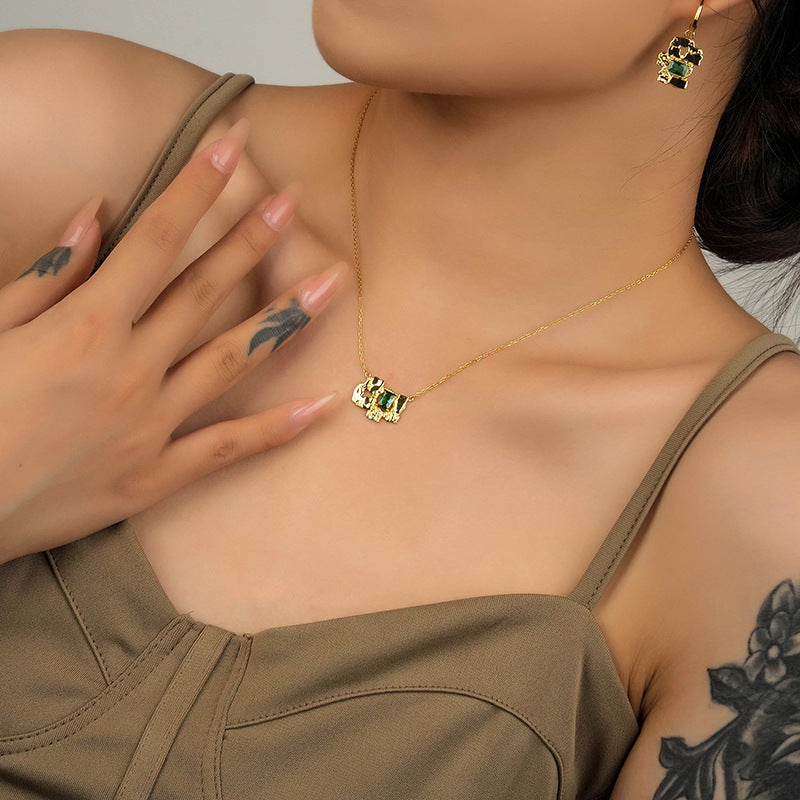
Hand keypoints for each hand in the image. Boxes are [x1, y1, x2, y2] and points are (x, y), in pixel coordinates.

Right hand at [0, 119, 343, 563]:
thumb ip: (49, 272)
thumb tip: (97, 214)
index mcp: (85, 325)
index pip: (156, 237)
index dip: (197, 185)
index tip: (232, 143)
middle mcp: (130, 369)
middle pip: (207, 291)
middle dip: (254, 238)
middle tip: (296, 198)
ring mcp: (150, 425)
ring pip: (233, 361)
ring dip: (287, 318)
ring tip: (334, 284)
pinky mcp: (155, 475)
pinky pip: (227, 448)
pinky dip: (277, 429)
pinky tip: (322, 406)